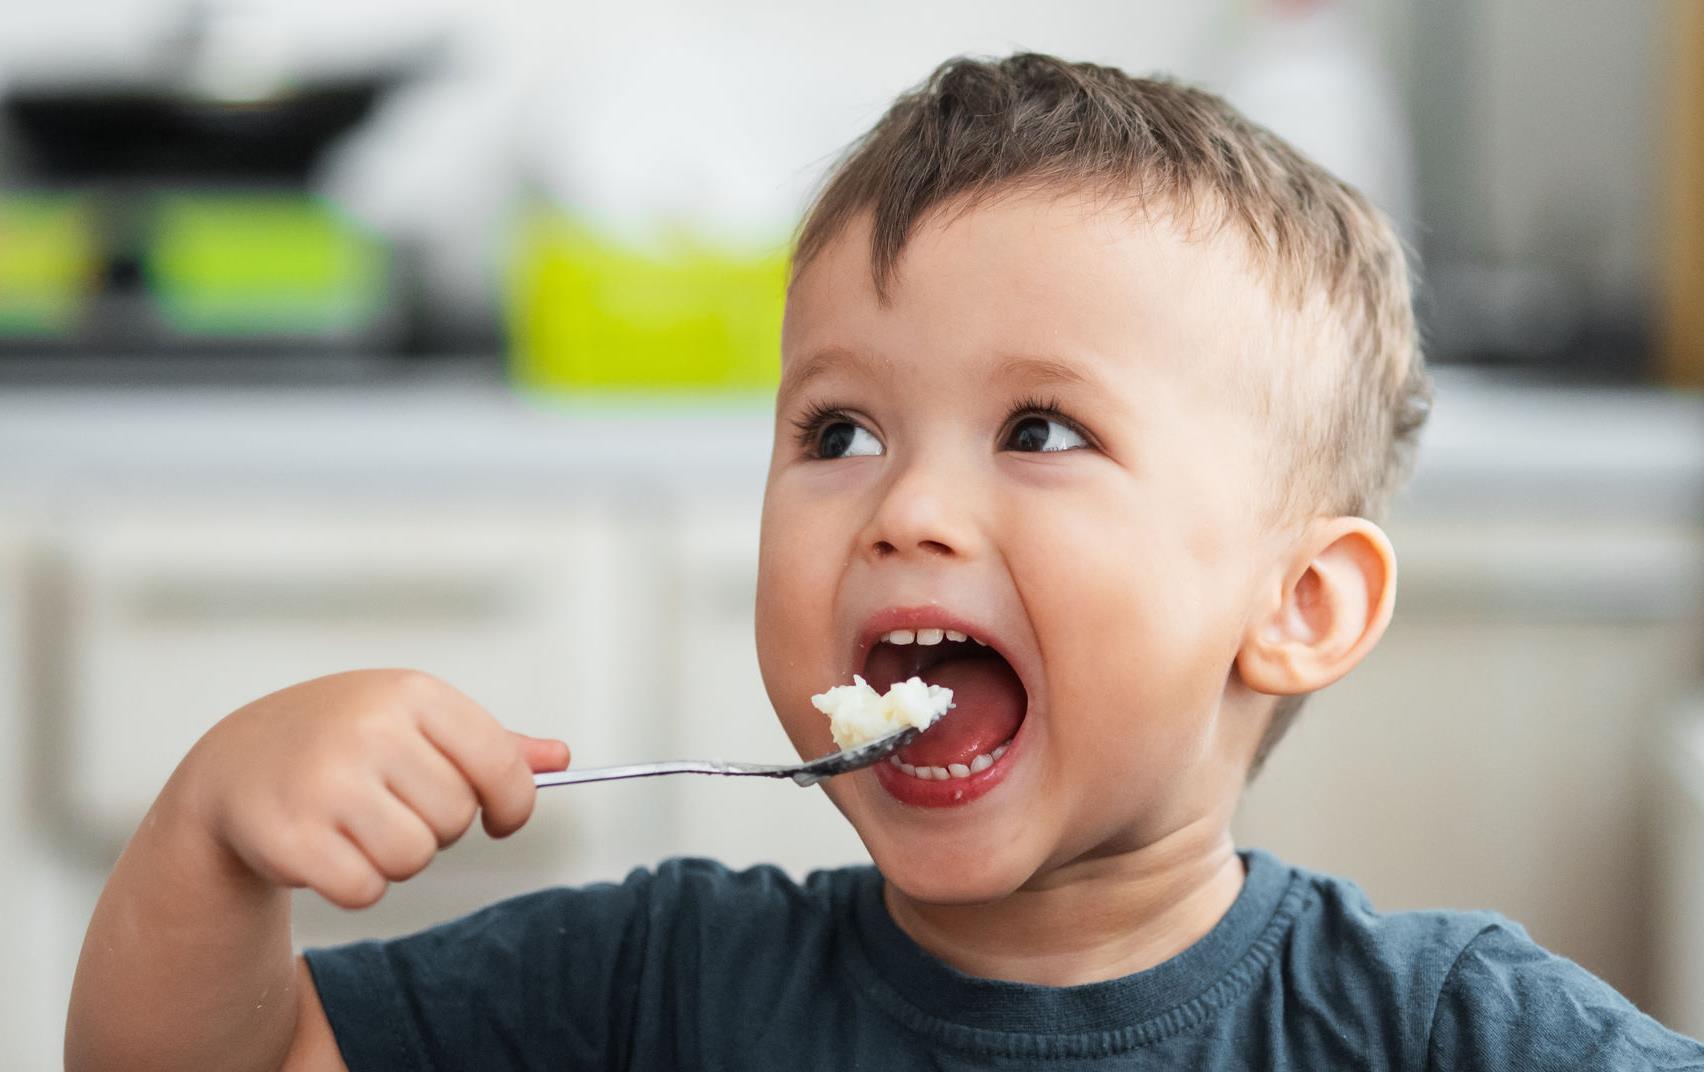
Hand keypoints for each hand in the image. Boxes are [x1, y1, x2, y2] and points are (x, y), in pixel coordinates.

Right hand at [177, 669, 569, 908]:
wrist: (235, 765)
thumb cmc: (343, 741)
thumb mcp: (413, 722)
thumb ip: (490, 745)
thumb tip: (560, 759)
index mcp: (412, 694)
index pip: (501, 765)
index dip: (513, 804)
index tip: (501, 818)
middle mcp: (370, 729)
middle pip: (456, 817)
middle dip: (435, 827)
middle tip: (393, 808)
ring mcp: (327, 781)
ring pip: (414, 857)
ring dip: (396, 859)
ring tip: (359, 826)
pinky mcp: (291, 836)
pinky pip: (366, 890)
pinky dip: (355, 885)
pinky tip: (327, 850)